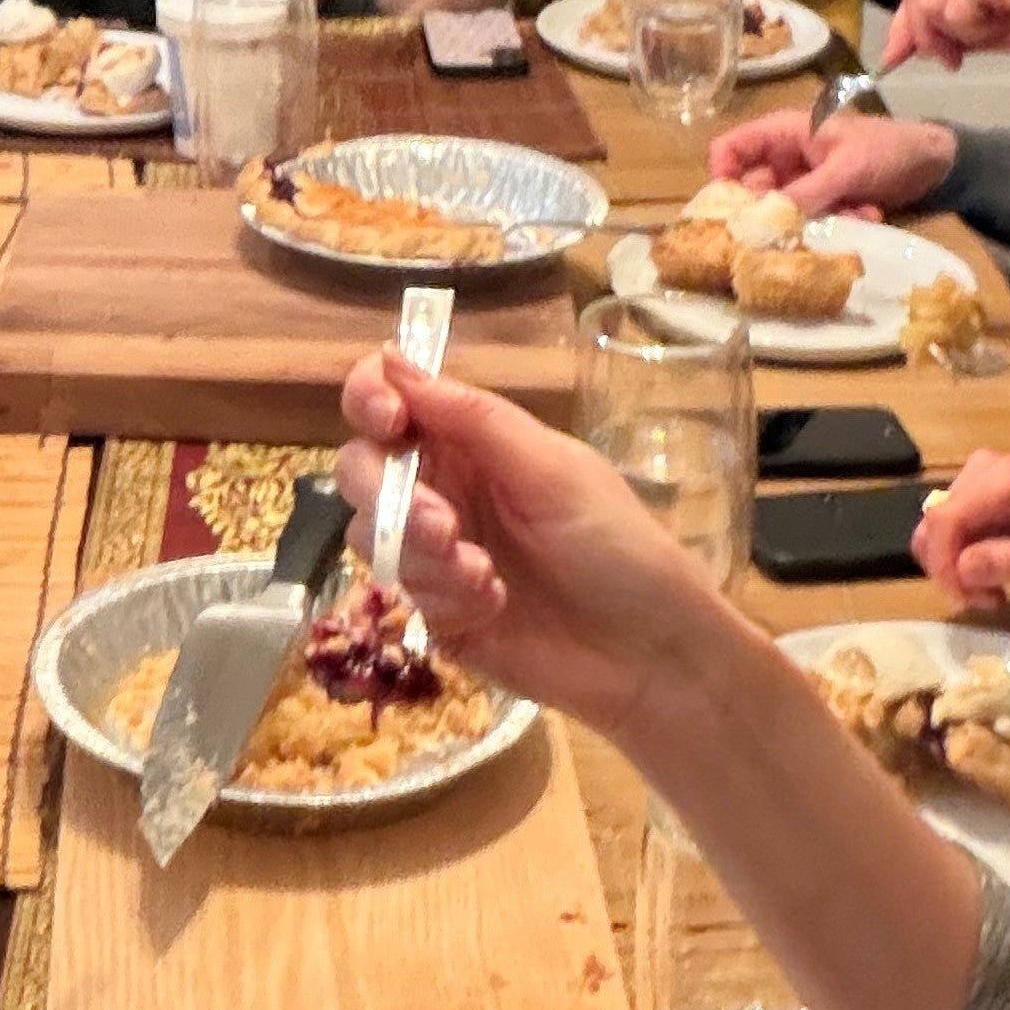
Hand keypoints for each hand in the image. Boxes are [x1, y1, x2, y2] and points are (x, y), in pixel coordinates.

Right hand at [333, 352, 732, 736]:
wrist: (647, 655)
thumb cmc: (614, 545)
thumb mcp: (551, 470)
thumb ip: (470, 417)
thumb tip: (391, 354)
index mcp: (471, 439)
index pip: (390, 398)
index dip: (371, 398)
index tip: (389, 422)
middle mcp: (444, 486)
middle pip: (362, 467)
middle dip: (389, 494)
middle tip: (442, 525)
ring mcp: (436, 552)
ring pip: (372, 535)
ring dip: (419, 553)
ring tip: (484, 576)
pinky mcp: (436, 610)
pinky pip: (404, 594)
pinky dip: (444, 596)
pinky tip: (493, 604)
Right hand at [708, 102, 953, 220]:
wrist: (933, 161)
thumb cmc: (887, 148)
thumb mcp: (847, 168)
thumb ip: (808, 192)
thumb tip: (769, 219)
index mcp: (784, 132)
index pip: (731, 147)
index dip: (721, 175)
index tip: (729, 211)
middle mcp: (787, 156)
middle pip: (754, 187)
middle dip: (777, 210)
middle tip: (796, 228)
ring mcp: (805, 179)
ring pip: (786, 209)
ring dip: (816, 218)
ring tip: (854, 213)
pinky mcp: (825, 200)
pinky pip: (813, 218)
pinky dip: (837, 220)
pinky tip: (868, 213)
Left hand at [882, 0, 1009, 72]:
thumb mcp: (998, 26)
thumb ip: (954, 28)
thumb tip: (905, 49)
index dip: (906, 22)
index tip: (899, 57)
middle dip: (925, 32)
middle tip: (955, 60)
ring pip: (931, 1)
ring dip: (954, 33)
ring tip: (992, 37)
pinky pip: (955, 9)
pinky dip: (972, 30)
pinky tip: (1004, 28)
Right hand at [915, 451, 1009, 602]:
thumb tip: (962, 568)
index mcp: (1004, 482)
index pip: (945, 519)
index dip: (943, 564)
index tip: (966, 599)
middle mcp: (981, 470)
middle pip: (934, 524)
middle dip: (948, 570)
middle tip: (983, 600)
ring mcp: (975, 478)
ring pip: (935, 528)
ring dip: (952, 568)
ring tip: (990, 591)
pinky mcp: (975, 492)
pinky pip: (948, 528)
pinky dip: (958, 558)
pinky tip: (988, 573)